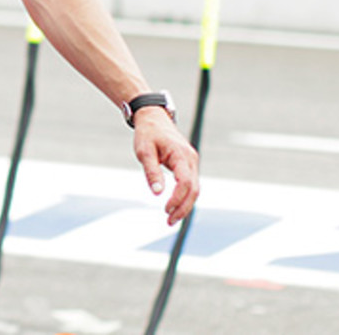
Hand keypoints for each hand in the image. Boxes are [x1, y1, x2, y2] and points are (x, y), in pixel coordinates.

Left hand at [132, 107, 199, 225]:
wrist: (153, 118)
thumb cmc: (147, 134)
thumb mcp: (144, 151)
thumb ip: (151, 171)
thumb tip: (157, 193)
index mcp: (181, 155)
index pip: (185, 182)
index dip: (177, 198)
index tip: (165, 209)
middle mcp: (191, 159)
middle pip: (194, 189)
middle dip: (183, 207)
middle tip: (169, 221)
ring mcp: (192, 162)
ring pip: (194, 189)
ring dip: (185, 205)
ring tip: (171, 218)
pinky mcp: (188, 164)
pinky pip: (190, 184)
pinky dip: (184, 197)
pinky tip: (175, 207)